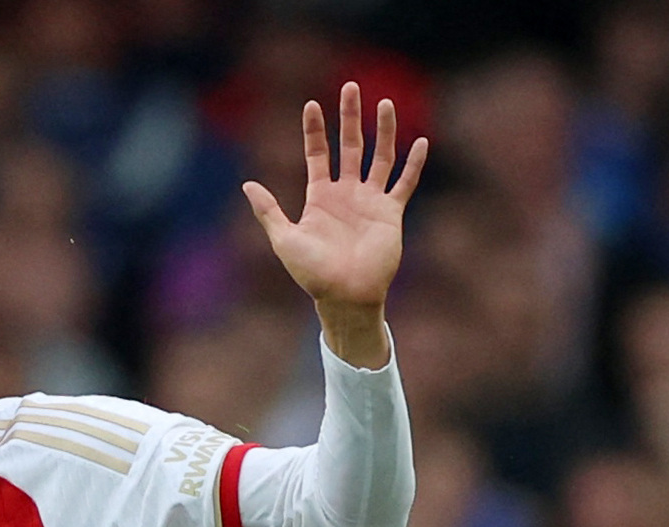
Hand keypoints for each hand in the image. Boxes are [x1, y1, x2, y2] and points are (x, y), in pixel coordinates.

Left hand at [242, 83, 426, 363]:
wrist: (345, 296)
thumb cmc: (312, 274)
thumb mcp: (285, 240)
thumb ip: (269, 211)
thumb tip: (247, 184)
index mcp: (320, 197)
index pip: (317, 153)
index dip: (314, 130)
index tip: (312, 104)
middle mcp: (346, 194)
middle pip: (349, 146)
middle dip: (349, 117)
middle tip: (351, 87)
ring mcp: (370, 201)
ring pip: (379, 157)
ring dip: (383, 131)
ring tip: (384, 103)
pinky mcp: (390, 213)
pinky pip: (404, 183)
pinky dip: (413, 164)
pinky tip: (420, 142)